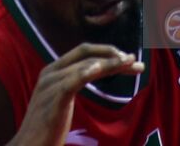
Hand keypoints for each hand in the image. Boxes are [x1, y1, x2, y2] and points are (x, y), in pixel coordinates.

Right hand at [9, 44, 143, 145]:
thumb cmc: (45, 127)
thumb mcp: (60, 100)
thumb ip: (72, 83)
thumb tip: (93, 72)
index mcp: (52, 70)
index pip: (83, 53)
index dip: (107, 52)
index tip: (128, 59)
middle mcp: (50, 72)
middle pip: (86, 55)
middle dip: (113, 55)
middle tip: (134, 61)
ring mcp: (51, 84)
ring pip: (85, 65)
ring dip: (110, 63)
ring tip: (128, 64)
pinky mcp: (53, 99)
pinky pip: (72, 81)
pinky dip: (87, 72)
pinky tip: (100, 69)